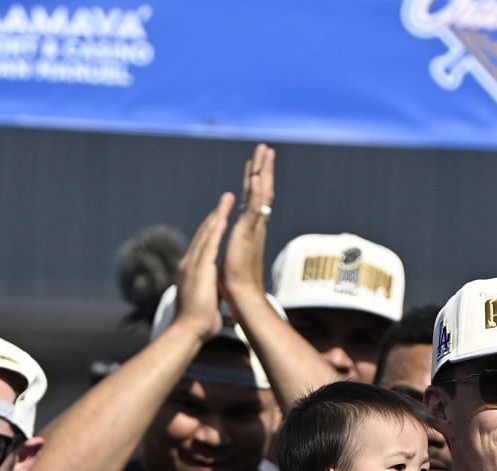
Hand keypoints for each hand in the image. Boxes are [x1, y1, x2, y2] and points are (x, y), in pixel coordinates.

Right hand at [173, 191, 234, 340]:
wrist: (188, 331)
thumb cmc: (198, 322)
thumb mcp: (204, 300)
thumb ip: (208, 291)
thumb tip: (213, 293)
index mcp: (191, 270)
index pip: (204, 244)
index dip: (213, 228)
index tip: (222, 215)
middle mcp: (189, 263)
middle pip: (204, 233)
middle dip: (216, 214)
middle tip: (227, 198)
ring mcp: (193, 265)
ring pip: (206, 234)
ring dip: (217, 215)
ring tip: (227, 199)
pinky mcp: (199, 270)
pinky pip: (209, 246)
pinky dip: (215, 231)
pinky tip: (223, 218)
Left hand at [221, 144, 274, 310]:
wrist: (240, 296)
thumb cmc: (234, 283)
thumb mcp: (231, 255)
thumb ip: (233, 245)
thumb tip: (230, 241)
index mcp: (248, 230)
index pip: (251, 199)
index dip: (252, 181)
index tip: (253, 165)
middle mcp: (254, 226)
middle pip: (260, 191)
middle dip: (262, 169)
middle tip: (265, 149)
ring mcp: (253, 228)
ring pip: (261, 194)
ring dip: (263, 172)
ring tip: (265, 152)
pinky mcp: (248, 234)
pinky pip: (255, 209)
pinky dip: (257, 193)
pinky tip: (257, 178)